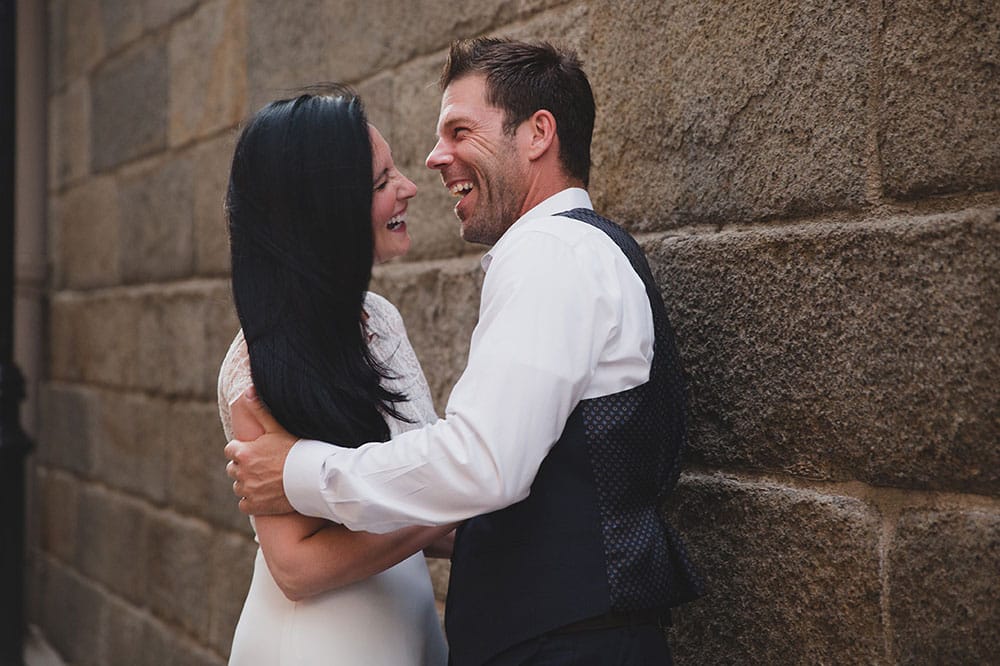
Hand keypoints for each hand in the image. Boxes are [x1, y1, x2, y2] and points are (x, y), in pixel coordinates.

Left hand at [224, 387, 296, 514]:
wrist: (312, 478)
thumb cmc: (297, 450)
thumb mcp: (277, 428)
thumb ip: (260, 410)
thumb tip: (248, 390)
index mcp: (244, 452)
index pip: (230, 450)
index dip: (242, 450)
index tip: (254, 451)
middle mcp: (242, 472)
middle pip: (233, 469)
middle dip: (243, 467)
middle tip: (262, 466)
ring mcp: (248, 490)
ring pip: (238, 487)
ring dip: (247, 484)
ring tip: (265, 480)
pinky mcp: (255, 505)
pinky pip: (244, 503)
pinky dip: (251, 500)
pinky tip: (265, 494)